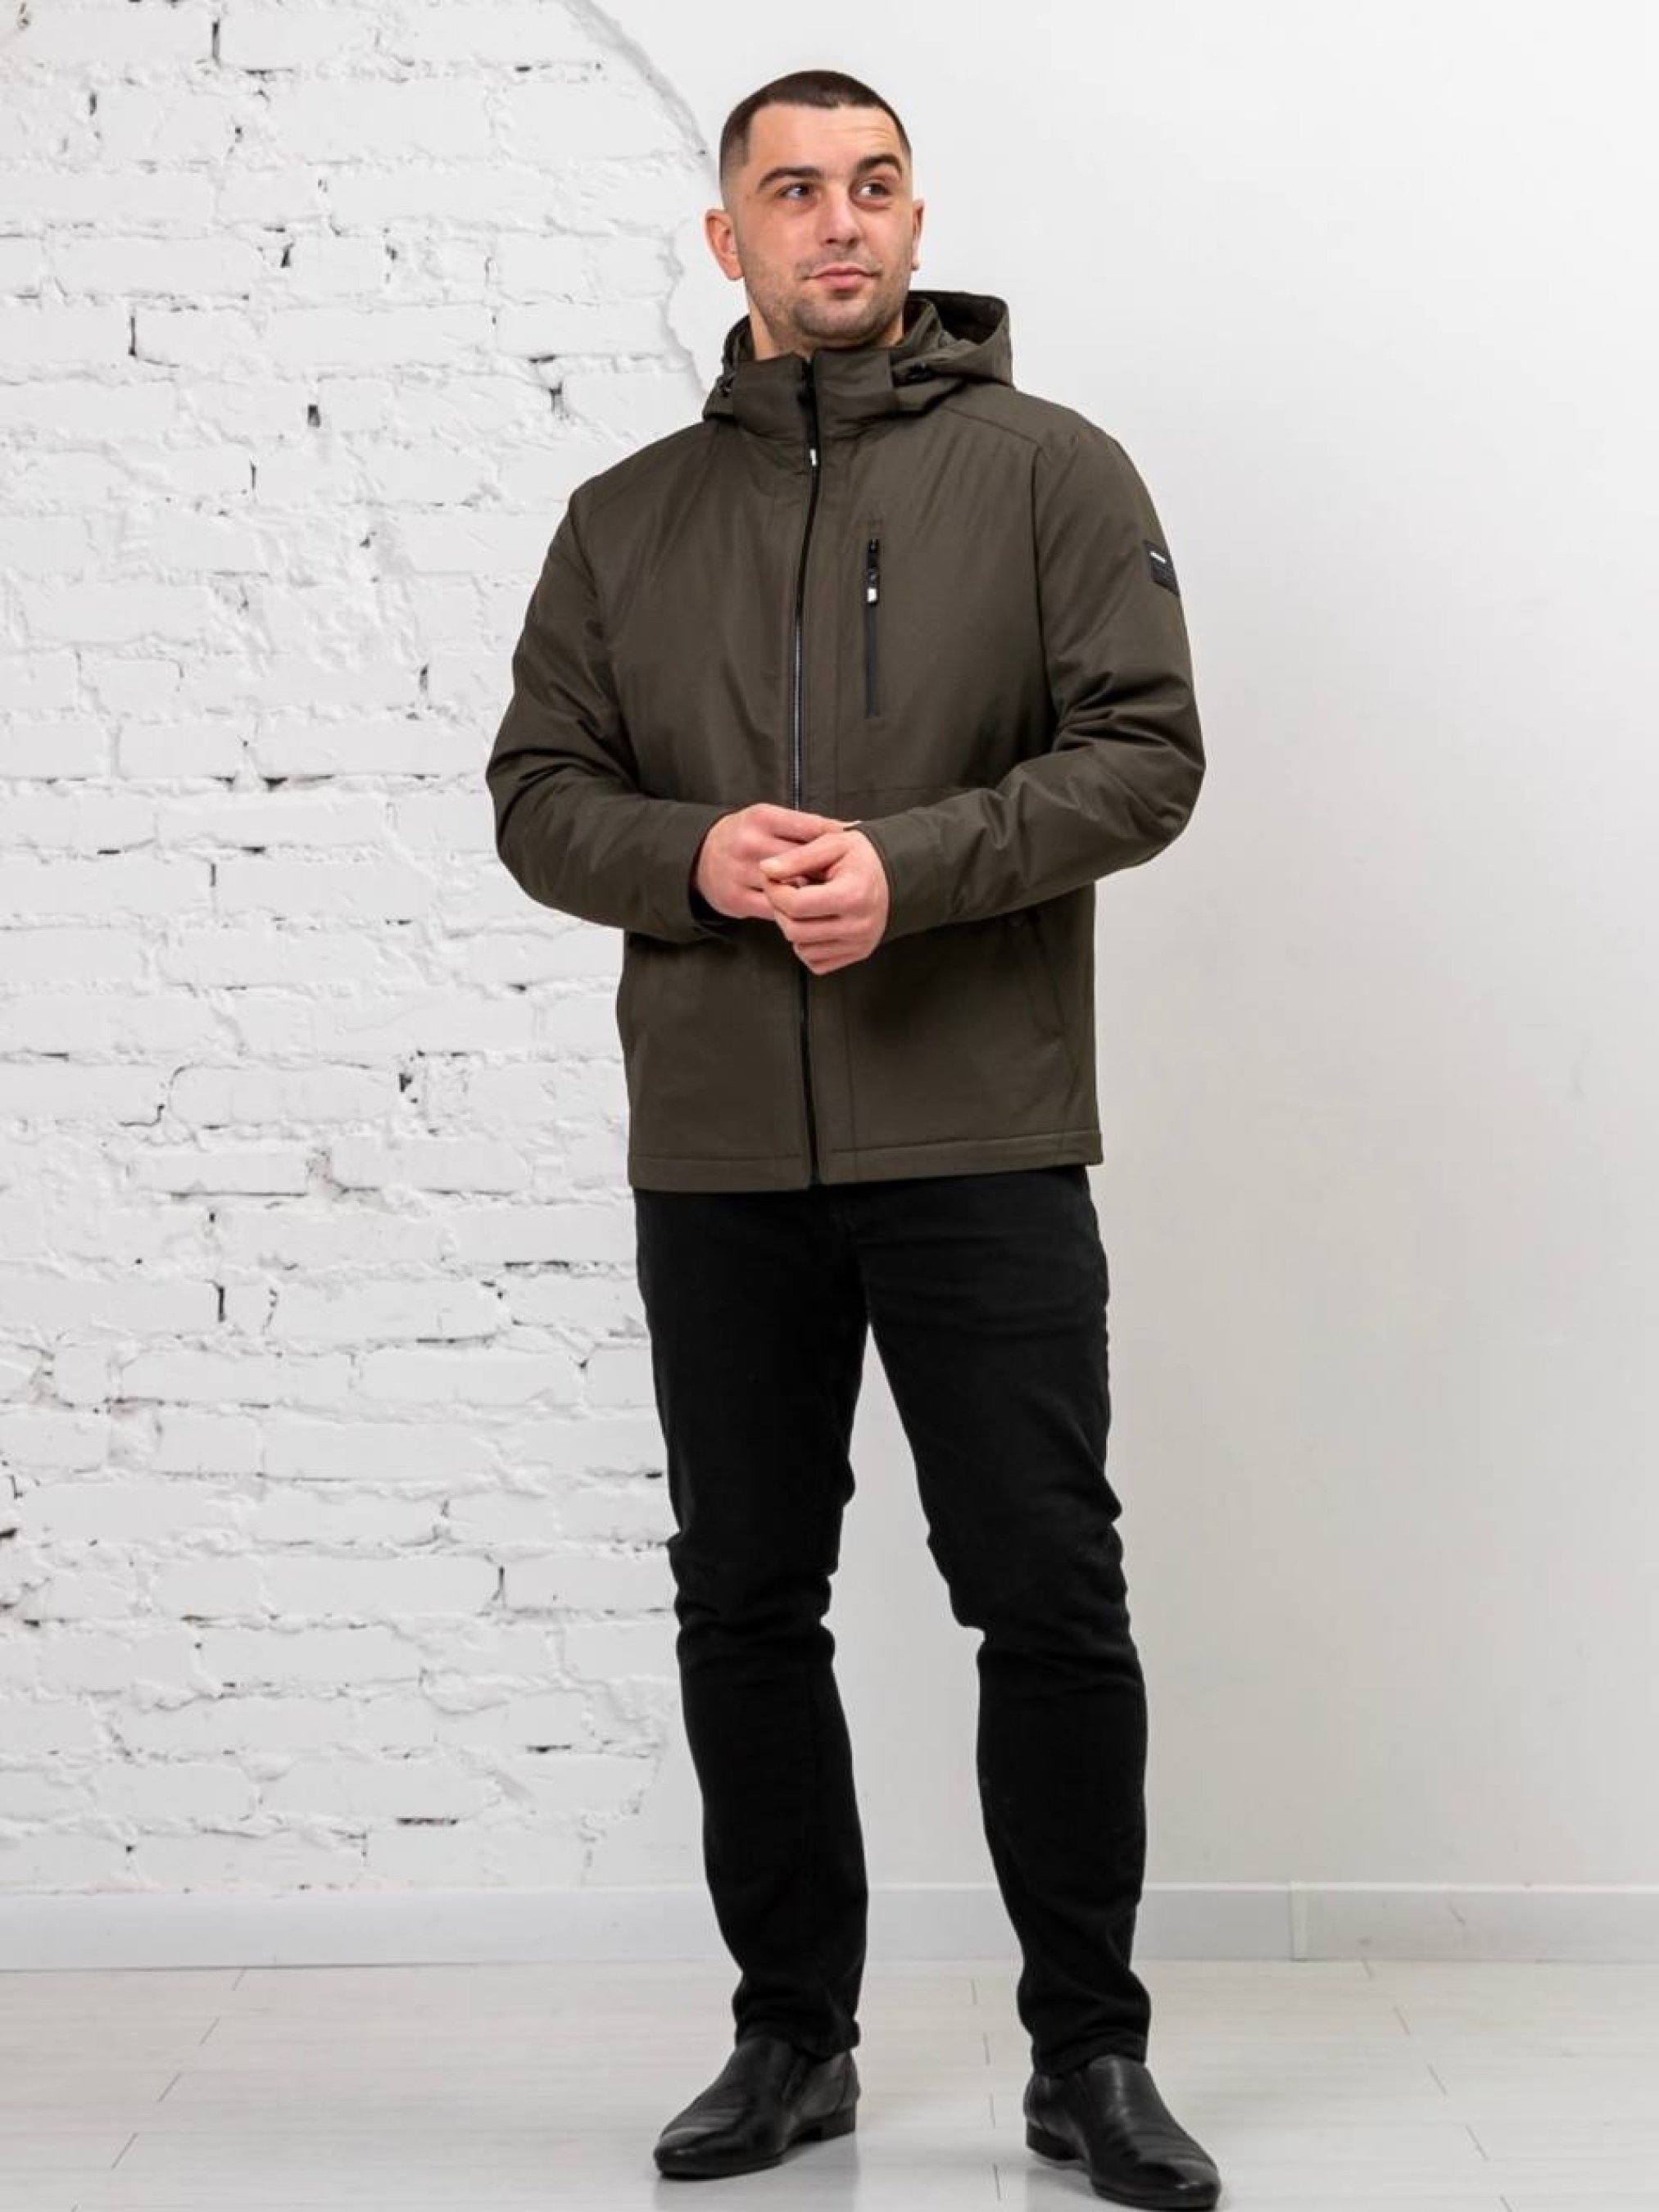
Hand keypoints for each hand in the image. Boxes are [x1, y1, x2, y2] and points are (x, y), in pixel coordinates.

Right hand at [693, 803, 867, 928]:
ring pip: (789, 888)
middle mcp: (749, 843)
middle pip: (801, 860)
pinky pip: (774, 909)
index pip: (810, 827)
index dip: (835, 840)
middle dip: (824, 870)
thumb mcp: (769, 819)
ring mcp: (740, 873)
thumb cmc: (745, 836)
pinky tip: (801, 908)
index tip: (853, 849)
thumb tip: (851, 828)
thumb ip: (804, 825)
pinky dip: (791, 911)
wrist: (698, 858)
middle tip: (842, 878)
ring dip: (809, 893)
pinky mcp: (736, 899)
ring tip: (824, 894)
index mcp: (762, 817)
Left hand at [759, 824, 889, 973]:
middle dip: (780, 910)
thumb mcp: (832, 843)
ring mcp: (859, 943)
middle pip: (795, 930)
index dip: (774, 891)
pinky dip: (807, 946)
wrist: (895, 875)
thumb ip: (798, 857)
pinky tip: (814, 923)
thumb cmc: (864, 858)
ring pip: (802, 950)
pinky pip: (816, 963)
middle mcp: (858, 925)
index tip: (772, 878)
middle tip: (784, 891)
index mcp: (853, 895)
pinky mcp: (857, 954)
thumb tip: (767, 869)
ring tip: (802, 905)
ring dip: (792, 928)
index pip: (796, 905)